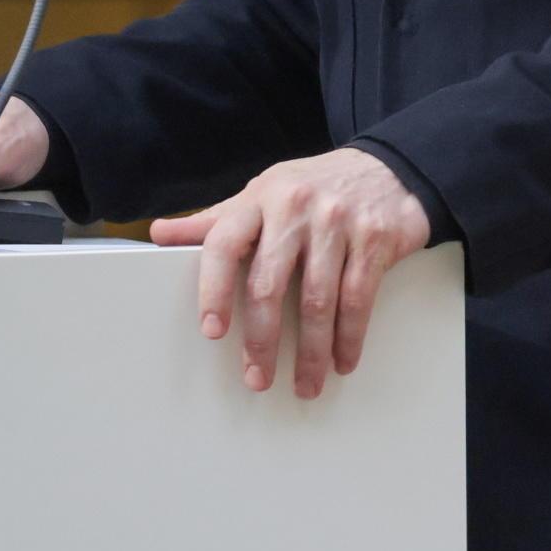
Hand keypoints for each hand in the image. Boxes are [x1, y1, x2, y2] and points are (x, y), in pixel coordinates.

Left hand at [151, 149, 430, 399]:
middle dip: (262, 340)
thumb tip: (159, 233)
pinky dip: (350, 336)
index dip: (213, 290)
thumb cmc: (316, 187)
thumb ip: (217, 220)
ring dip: (310, 351)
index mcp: (260, 199)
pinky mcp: (375, 238)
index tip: (212, 331)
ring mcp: (338, 223)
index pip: (224, 244)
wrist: (391, 167)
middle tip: (258, 377)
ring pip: (317, 300)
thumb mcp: (264, 193)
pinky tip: (343, 360)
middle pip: (269, 284)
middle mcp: (296, 208)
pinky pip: (358, 297)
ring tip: (305, 383)